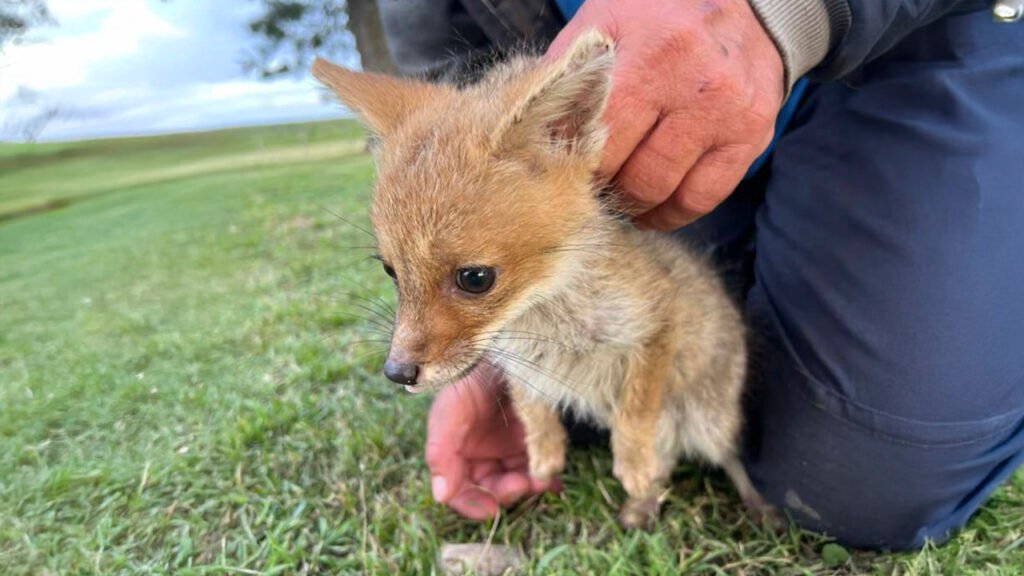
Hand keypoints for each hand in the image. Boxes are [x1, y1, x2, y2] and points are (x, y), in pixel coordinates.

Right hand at [425, 363, 557, 519]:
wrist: (503, 347)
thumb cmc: (470, 379)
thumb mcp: (450, 413)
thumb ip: (442, 453)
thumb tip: (441, 496)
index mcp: (455, 450)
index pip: (459, 489)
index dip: (472, 504)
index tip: (490, 509)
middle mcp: (481, 452)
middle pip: (491, 489)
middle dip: (505, 493)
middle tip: (520, 485)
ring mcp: (507, 445)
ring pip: (517, 482)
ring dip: (528, 487)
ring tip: (540, 481)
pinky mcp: (532, 437)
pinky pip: (540, 466)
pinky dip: (547, 478)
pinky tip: (553, 480)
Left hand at [546, 0, 783, 229]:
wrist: (749, 3)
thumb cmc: (662, 13)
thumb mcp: (608, 20)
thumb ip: (569, 70)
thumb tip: (533, 128)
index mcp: (650, 55)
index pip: (600, 140)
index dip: (574, 165)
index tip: (561, 171)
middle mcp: (693, 86)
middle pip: (631, 173)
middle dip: (604, 187)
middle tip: (589, 186)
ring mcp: (727, 115)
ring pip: (664, 192)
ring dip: (634, 205)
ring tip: (620, 197)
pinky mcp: (751, 137)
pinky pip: (702, 198)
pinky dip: (672, 212)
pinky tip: (654, 207)